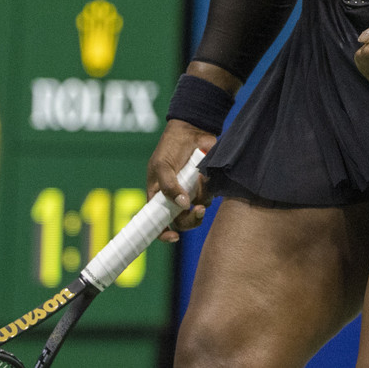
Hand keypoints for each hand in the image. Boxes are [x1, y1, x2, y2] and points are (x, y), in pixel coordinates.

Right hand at [146, 120, 214, 241]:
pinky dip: (208, 188)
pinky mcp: (205, 186)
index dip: (164, 235)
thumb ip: (169, 186)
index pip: (158, 223)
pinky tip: (203, 174)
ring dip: (201, 200)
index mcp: (159, 197)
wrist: (192, 130)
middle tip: (197, 210)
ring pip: (198, 210)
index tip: (173, 238)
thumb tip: (182, 205)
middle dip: (191, 220)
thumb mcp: (162, 165)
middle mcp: (175, 199)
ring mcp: (191, 193)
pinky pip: (210, 196)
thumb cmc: (170, 147)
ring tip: (199, 180)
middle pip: (182, 222)